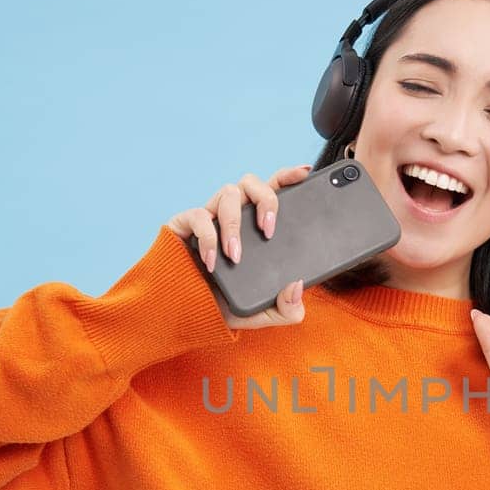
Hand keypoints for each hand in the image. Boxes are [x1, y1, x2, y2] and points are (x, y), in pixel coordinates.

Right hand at [165, 164, 311, 329]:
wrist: (186, 317)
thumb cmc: (225, 307)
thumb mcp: (265, 314)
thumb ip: (288, 308)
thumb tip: (297, 286)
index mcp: (257, 226)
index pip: (274, 190)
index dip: (288, 176)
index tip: (304, 173)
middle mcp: (235, 215)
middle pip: (251, 182)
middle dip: (265, 199)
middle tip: (269, 230)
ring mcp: (210, 217)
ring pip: (228, 193)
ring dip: (235, 224)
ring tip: (235, 256)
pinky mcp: (186, 225)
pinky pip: (199, 216)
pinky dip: (208, 238)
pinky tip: (211, 262)